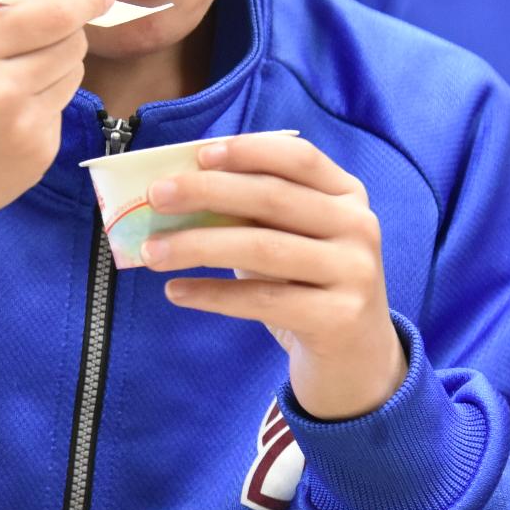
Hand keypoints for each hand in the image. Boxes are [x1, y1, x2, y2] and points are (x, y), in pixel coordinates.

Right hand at [0, 0, 113, 226]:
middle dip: (62, 30)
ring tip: (6, 80)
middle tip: (29, 37)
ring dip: (54, 66)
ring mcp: (23, 127)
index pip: (54, 12)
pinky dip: (40, 104)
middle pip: (73, 40)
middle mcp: (0, 89)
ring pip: (73, 74)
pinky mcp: (38, 156)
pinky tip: (1, 118)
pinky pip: (60, 110)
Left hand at [140, 133, 406, 420]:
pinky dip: (212, 294)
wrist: (357, 359)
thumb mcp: (290, 239)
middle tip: (155, 197)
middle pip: (273, 198)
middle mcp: (358, 226)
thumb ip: (251, 211)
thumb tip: (176, 189)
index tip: (198, 154)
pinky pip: (262, 300)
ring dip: (197, 246)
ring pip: (262, 249)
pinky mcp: (338, 318)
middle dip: (207, 192)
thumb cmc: (307, 285)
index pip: (298, 158)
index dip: (248, 150)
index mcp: (346, 194)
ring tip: (151, 252)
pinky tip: (176, 292)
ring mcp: (354, 272)